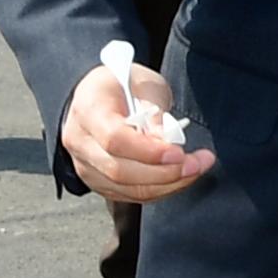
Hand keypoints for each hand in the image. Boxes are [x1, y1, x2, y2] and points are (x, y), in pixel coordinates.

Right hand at [60, 59, 214, 202]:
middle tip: (196, 164)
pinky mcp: (97, 180)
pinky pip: (128, 194)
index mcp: (89, 110)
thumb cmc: (121, 83)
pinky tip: (179, 178)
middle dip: (164, 173)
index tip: (178, 152)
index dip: (148, 152)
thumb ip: (154, 110)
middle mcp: (80, 142)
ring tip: (195, 169)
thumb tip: (167, 141)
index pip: (114, 139)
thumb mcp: (143, 82)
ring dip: (166, 185)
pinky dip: (158, 190)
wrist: (98, 94)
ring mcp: (85, 165)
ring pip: (125, 188)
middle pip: (119, 171)